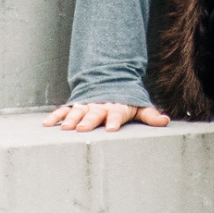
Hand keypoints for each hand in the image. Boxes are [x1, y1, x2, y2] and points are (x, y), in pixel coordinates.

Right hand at [46, 99, 170, 131]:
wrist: (111, 83)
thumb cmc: (127, 101)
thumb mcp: (140, 107)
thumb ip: (151, 115)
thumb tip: (166, 121)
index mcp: (117, 108)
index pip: (117, 114)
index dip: (114, 121)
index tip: (112, 129)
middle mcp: (100, 106)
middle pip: (94, 114)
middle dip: (89, 121)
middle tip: (81, 129)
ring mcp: (87, 105)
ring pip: (78, 112)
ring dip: (71, 119)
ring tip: (65, 128)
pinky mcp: (75, 106)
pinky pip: (64, 110)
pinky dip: (56, 116)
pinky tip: (47, 124)